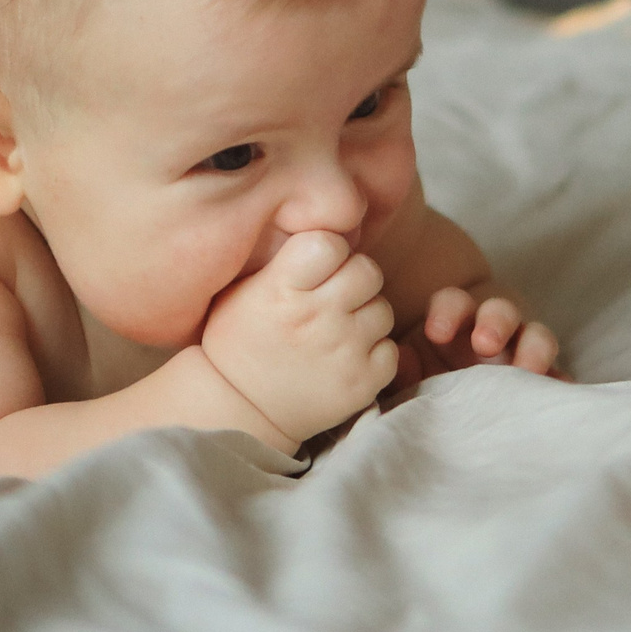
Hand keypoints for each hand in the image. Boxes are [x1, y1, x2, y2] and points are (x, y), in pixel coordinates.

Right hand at [201, 231, 397, 443]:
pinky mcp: (363, 383)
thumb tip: (323, 222)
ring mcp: (344, 352)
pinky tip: (345, 357)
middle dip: (354, 279)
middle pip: (367, 271)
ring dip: (365, 316)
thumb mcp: (244, 289)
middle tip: (335, 296)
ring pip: (383, 309)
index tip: (318, 264)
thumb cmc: (240, 340)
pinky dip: (373, 352)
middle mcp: (317, 317)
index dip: (329, 249)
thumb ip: (284, 256)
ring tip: (337, 330)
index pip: (330, 242)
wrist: (240, 409)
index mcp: (283, 289)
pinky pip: (390, 349)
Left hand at [393, 286, 560, 388]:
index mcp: (456, 321)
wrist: (451, 410)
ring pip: (537, 337)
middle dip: (496, 321)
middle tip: (484, 342)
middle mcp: (492, 331)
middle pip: (501, 311)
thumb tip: (401, 359)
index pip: (454, 302)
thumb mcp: (410, 370)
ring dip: (534, 349)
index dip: (449, 311)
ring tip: (527, 369)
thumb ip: (402, 365)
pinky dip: (560, 382)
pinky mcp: (542, 379)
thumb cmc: (426, 380)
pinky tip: (561, 392)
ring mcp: (522, 353)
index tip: (436, 331)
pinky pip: (558, 376)